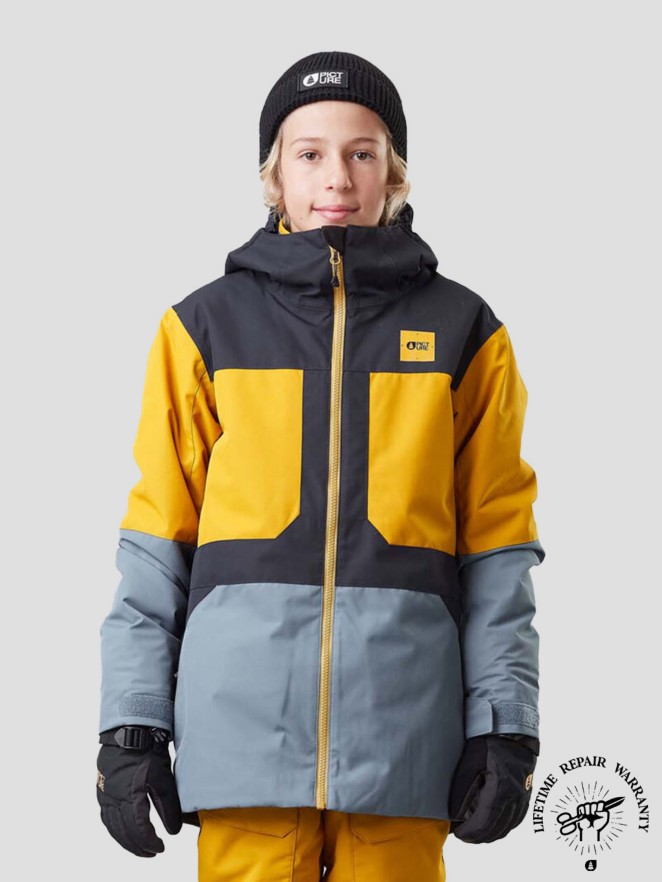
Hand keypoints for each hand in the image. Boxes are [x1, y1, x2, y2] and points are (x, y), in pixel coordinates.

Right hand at [96, 726, 181, 855]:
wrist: (129, 730)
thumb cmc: (148, 750)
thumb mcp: (163, 778)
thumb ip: (168, 806)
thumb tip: (173, 831)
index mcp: (129, 796)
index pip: (139, 829)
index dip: (150, 842)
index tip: (160, 848)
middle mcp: (113, 798)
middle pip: (123, 832)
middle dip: (138, 846)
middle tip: (151, 852)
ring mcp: (105, 794)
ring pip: (112, 826)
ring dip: (125, 840)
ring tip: (138, 847)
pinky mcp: (102, 789)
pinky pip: (106, 816)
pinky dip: (114, 828)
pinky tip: (122, 831)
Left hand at [449, 733, 538, 842]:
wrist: (511, 728)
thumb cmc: (488, 741)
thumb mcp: (470, 762)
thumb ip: (462, 790)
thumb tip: (452, 813)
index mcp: (500, 790)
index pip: (484, 823)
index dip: (469, 832)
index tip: (457, 833)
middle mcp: (515, 796)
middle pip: (496, 829)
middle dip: (478, 835)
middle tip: (463, 834)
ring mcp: (523, 795)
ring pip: (508, 826)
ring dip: (491, 832)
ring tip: (475, 830)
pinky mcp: (526, 791)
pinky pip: (517, 817)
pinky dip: (504, 824)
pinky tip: (493, 822)